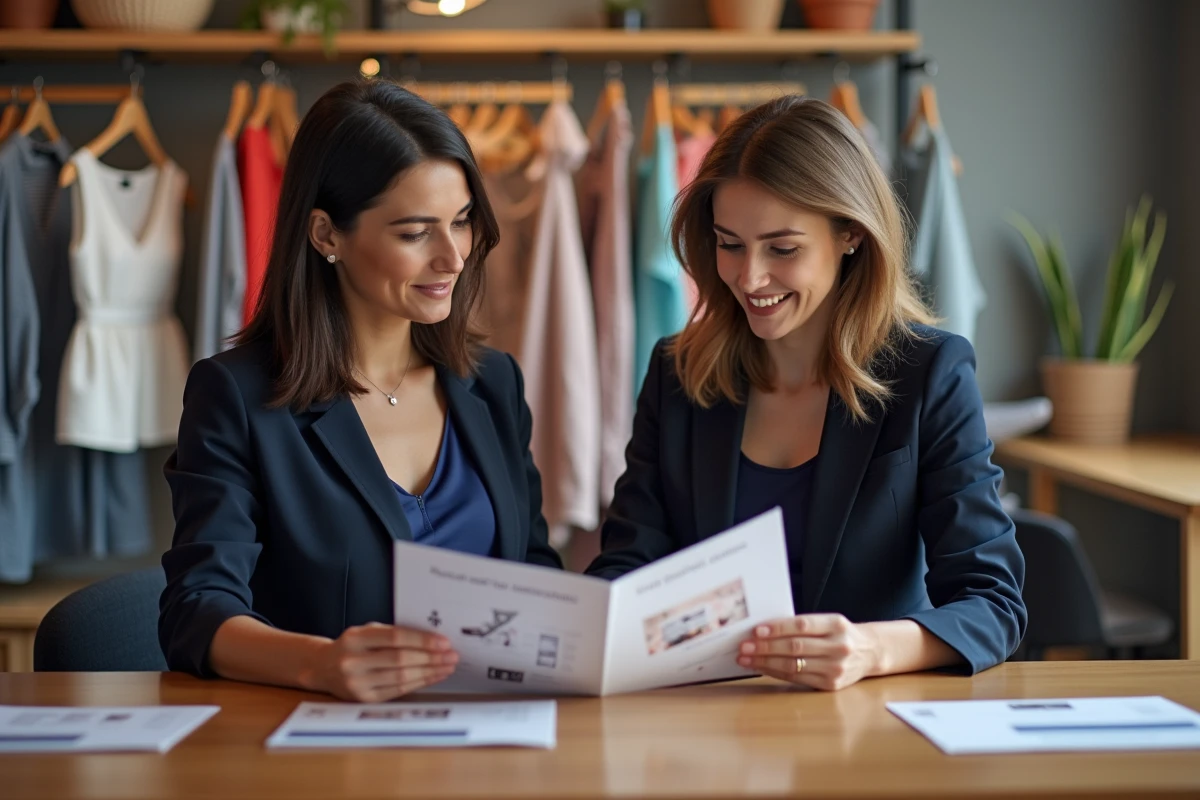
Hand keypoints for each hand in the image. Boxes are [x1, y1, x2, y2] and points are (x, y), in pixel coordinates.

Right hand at [302, 622, 458, 701]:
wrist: (322, 668)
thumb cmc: (352, 646)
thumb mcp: (365, 631)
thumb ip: (392, 633)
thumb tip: (431, 638)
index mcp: (355, 639)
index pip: (395, 638)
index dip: (422, 640)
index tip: (444, 642)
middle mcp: (353, 662)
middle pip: (401, 660)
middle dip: (431, 658)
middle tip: (452, 655)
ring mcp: (357, 683)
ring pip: (401, 678)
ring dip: (429, 672)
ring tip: (447, 667)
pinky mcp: (363, 699)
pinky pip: (397, 691)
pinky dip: (419, 683)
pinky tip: (433, 677)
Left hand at [736, 613, 881, 691]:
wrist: (870, 652)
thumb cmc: (840, 634)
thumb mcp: (829, 622)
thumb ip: (803, 625)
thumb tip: (764, 629)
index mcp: (836, 624)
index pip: (802, 625)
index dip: (778, 628)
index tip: (756, 630)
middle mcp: (838, 646)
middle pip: (795, 647)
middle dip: (765, 647)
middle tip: (744, 646)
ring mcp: (835, 668)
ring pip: (793, 665)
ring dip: (765, 662)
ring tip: (746, 658)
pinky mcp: (830, 684)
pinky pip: (797, 678)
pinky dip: (775, 673)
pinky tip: (761, 668)